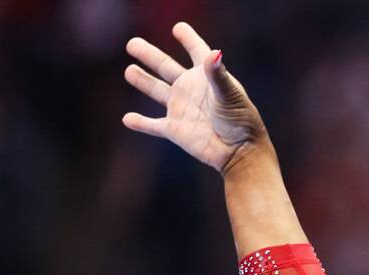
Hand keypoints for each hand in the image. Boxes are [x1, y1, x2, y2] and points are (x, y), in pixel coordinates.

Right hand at [122, 22, 267, 173]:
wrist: (240, 152)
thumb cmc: (241, 122)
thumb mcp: (230, 95)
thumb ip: (218, 74)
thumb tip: (214, 53)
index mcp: (206, 77)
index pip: (196, 51)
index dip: (188, 38)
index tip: (178, 28)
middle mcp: (191, 90)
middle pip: (165, 67)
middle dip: (149, 55)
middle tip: (132, 43)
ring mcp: (181, 109)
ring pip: (156, 91)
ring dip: (142, 81)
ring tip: (130, 70)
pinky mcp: (175, 130)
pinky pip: (153, 126)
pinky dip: (141, 123)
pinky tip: (128, 119)